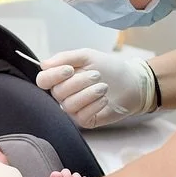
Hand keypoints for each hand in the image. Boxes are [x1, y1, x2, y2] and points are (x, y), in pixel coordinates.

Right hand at [37, 47, 156, 127]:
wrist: (131, 83)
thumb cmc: (109, 68)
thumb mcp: (87, 56)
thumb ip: (65, 58)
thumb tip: (43, 64)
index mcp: (61, 78)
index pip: (43, 80)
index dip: (53, 76)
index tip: (69, 70)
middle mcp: (63, 94)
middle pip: (57, 92)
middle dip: (78, 82)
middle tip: (96, 75)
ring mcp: (73, 109)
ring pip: (69, 105)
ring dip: (88, 94)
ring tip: (104, 87)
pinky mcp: (84, 120)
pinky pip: (81, 116)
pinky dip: (94, 105)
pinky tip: (105, 99)